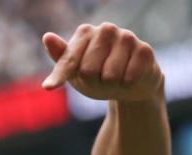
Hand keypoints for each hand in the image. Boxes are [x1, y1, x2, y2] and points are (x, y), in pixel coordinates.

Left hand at [41, 23, 163, 101]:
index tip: (49, 87)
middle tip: (100, 77)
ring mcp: (127, 37)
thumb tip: (47, 36)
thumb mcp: (74, 70)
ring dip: (110, 84)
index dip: (60, 77)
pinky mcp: (144, 50)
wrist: (128, 84)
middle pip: (88, 70)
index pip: (69, 59)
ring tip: (115, 77)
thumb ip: (61, 56)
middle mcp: (106, 29)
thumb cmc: (96, 75)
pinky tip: (130, 77)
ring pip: (110, 76)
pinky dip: (126, 85)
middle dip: (92, 82)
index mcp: (85, 32)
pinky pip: (128, 79)